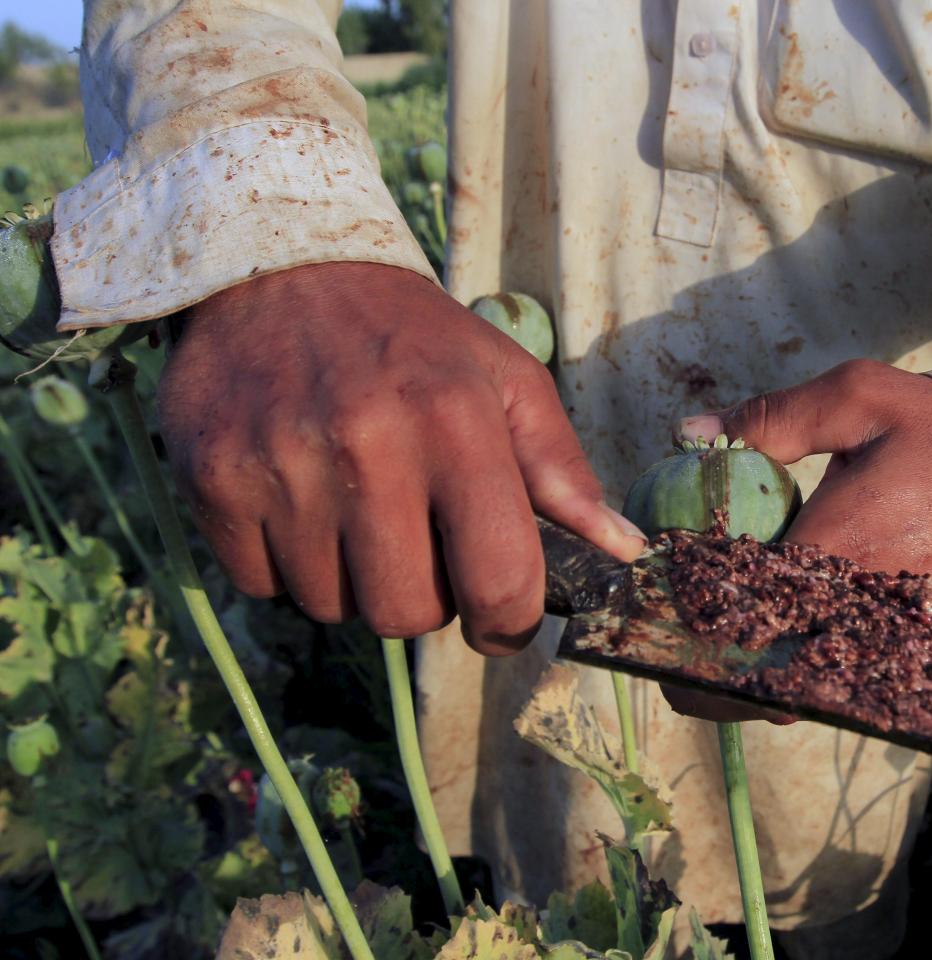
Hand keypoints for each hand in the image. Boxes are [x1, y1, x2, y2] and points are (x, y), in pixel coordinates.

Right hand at [159, 261, 644, 654]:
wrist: (277, 267)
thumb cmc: (411, 337)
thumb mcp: (505, 379)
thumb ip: (562, 469)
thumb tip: (622, 550)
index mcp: (456, 420)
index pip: (499, 578)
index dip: (510, 623)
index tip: (503, 621)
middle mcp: (367, 445)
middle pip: (408, 614)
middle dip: (427, 600)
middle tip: (421, 547)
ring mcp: (281, 464)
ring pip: (333, 607)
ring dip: (355, 581)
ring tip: (356, 510)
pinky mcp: (212, 477)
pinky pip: (264, 587)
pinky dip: (289, 566)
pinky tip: (301, 503)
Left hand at [661, 359, 931, 722]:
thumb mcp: (859, 397)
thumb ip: (772, 419)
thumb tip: (692, 436)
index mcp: (841, 548)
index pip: (746, 617)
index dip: (692, 638)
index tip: (654, 634)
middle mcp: (870, 606)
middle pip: (774, 677)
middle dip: (720, 680)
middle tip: (680, 666)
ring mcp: (905, 635)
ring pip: (817, 689)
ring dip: (769, 683)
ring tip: (729, 662)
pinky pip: (863, 679)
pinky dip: (823, 675)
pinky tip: (799, 651)